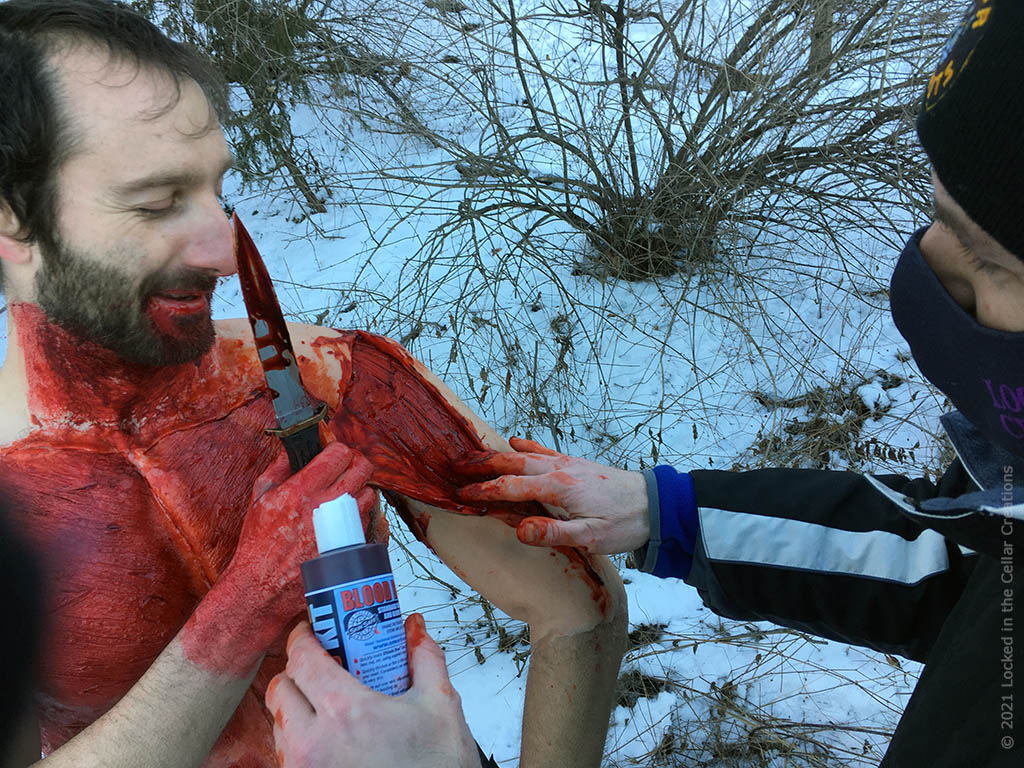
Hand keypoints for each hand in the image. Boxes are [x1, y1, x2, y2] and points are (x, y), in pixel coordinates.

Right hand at [226, 441, 376, 633]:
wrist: (262, 587)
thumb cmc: (258, 544)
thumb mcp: (259, 498)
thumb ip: (278, 468)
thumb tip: (292, 448)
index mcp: (302, 490)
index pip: (338, 453)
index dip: (338, 449)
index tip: (333, 453)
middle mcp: (325, 505)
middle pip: (362, 468)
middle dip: (357, 462)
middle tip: (348, 466)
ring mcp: (340, 527)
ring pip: (370, 493)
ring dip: (361, 488)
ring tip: (346, 493)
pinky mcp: (349, 545)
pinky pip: (366, 519)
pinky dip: (360, 513)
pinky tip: (345, 516)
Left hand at [267, 616, 480, 767]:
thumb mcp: (441, 705)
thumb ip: (425, 659)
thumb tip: (414, 630)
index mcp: (345, 711)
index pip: (301, 658)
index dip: (302, 637)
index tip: (311, 631)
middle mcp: (313, 742)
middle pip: (280, 689)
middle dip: (296, 671)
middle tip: (320, 665)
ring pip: (279, 724)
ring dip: (297, 707)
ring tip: (327, 704)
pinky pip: (287, 754)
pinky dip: (300, 738)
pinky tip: (331, 736)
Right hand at [455, 436, 648, 553]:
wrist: (655, 504)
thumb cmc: (625, 523)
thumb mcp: (590, 537)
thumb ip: (554, 533)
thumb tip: (519, 530)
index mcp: (558, 487)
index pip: (511, 487)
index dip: (484, 492)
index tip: (461, 495)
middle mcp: (559, 470)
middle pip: (511, 462)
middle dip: (482, 465)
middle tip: (454, 467)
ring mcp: (567, 464)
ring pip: (524, 454)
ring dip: (497, 454)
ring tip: (474, 455)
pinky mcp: (576, 465)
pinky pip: (543, 451)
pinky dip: (525, 445)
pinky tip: (515, 442)